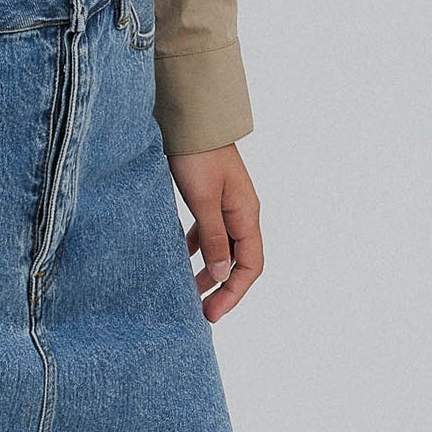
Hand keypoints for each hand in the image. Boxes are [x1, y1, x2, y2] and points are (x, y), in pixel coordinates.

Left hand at [168, 141, 262, 322]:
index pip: (250, 265)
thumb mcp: (203, 200)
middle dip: (221, 287)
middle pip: (238, 260)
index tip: (212, 312)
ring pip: (222, 247)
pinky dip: (197, 248)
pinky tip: (180, 257)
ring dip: (208, 269)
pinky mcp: (210, 197)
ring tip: (187, 289)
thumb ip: (212, 237)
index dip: (234, 292)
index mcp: (246, 214)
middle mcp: (241, 212)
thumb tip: (220, 273)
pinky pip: (209, 232)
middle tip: (199, 310)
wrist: (192, 118)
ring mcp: (227, 204)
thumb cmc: (198, 155)